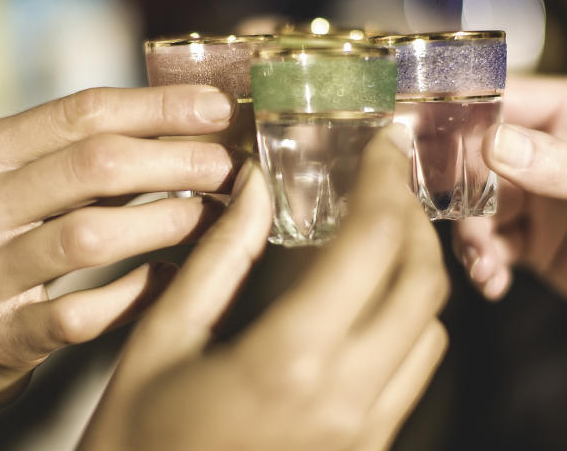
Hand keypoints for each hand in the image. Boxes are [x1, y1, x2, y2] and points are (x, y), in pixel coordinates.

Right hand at [0, 85, 242, 404]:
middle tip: (230, 166)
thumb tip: (195, 116)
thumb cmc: (8, 243)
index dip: (159, 106)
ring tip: (219, 216)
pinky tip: (177, 278)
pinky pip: (86, 313)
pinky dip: (140, 293)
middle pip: (93, 166)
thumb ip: (91, 151)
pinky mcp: (2, 337)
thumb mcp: (27, 186)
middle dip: (177, 160)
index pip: (81, 112)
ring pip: (92, 237)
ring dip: (170, 222)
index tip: (218, 107)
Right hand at [81, 125, 448, 450]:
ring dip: (414, 275)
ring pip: (430, 332)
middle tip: (382, 185)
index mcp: (288, 362)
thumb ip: (221, 254)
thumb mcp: (162, 337)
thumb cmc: (135, 438)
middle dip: (412, 220)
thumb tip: (259, 184)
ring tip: (375, 239)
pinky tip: (364, 304)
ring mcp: (363, 436)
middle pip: (423, 284)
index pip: (373, 245)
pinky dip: (406, 325)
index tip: (383, 146)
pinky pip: (413, 376)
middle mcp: (345, 401)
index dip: (386, 182)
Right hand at [454, 76, 566, 365]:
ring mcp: (540, 194)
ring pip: (474, 201)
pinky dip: (482, 261)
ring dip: (470, 233)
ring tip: (484, 264)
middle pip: (477, 153)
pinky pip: (487, 241)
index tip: (420, 135)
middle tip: (453, 217)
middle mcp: (554, 146)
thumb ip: (560, 168)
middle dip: (459, 188)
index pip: (506, 97)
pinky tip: (494, 282)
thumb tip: (492, 142)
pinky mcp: (532, 239)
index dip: (462, 114)